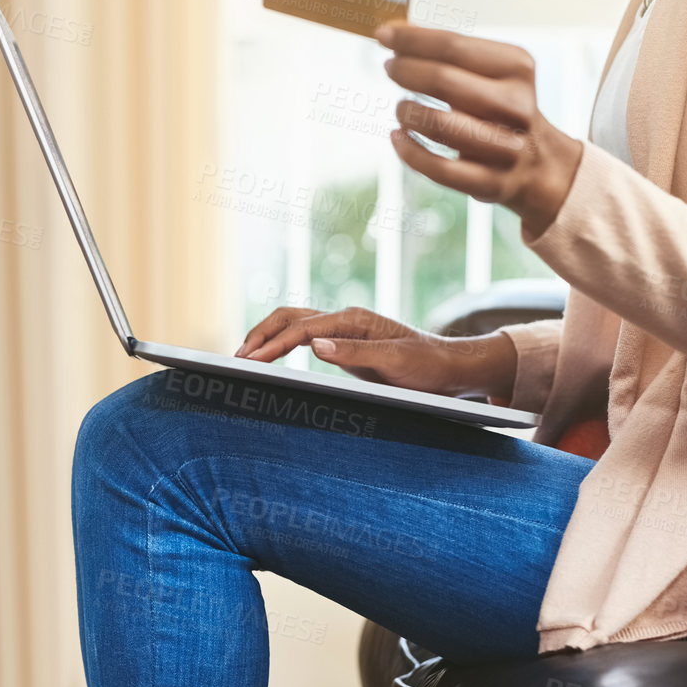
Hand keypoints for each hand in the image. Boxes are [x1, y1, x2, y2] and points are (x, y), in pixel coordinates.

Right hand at [236, 305, 517, 399]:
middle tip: (236, 359)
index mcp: (353, 321)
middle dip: (260, 334)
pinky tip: (270, 360)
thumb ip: (354, 353)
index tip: (250, 363)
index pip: (301, 329)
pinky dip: (280, 344)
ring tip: (245, 359)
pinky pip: (303, 337)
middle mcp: (345, 319)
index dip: (273, 346)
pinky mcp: (344, 344)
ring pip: (293, 323)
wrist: (450, 369)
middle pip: (289, 316)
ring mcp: (343, 330)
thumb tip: (313, 345)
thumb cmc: (427, 367)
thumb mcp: (394, 362)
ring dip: (267, 337)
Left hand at [376, 21, 582, 241]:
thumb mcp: (492, 74)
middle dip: (406, 71)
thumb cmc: (500, 110)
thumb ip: (451, 54)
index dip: (413, 40)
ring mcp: (505, 147)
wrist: (538, 164)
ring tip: (400, 107)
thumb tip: (398, 31)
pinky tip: (397, 136)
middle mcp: (516, 105)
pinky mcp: (490, 182)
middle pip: (444, 81)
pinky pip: (438, 168)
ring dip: (408, 112)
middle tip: (390, 67)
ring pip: (439, 126)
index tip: (383, 34)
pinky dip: (409, 151)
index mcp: (517, 68)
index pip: (455, 46)